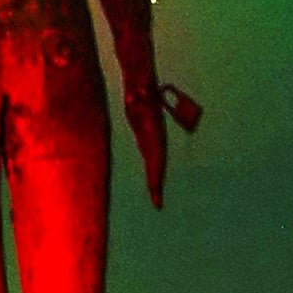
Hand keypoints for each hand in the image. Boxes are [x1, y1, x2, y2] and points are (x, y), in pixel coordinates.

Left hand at [125, 75, 200, 209]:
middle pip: (158, 164)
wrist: (143, 88)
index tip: (155, 187)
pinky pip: (151, 162)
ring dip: (155, 182)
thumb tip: (134, 95)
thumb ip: (138, 95)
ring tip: (157, 201)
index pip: (156, 155)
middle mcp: (157, 139)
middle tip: (157, 204)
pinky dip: (152, 174)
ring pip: (156, 165)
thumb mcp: (138, 92)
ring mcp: (153, 141)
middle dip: (157, 183)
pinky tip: (152, 186)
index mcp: (155, 131)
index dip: (156, 171)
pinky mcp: (147, 142)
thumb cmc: (139, 90)